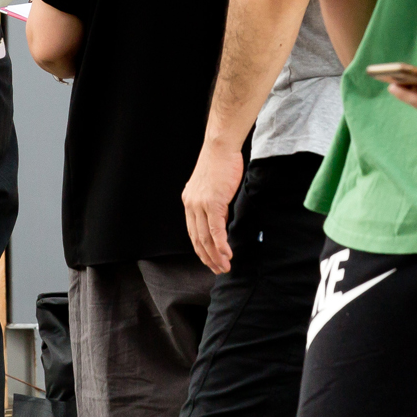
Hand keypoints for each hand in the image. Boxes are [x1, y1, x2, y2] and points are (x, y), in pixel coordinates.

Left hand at [182, 141, 245, 273]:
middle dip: (208, 257)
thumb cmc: (220, 163)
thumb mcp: (213, 187)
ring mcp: (200, 205)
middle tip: (218, 269)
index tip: (210, 260)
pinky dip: (221, 245)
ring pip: (206, 238)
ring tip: (224, 266)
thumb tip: (220, 220)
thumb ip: (214, 205)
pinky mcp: (212, 203)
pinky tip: (227, 254)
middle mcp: (191, 205)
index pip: (193, 232)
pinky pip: (216, 230)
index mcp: (189, 201)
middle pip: (197, 239)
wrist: (221, 147)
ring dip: (215, 255)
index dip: (201, 249)